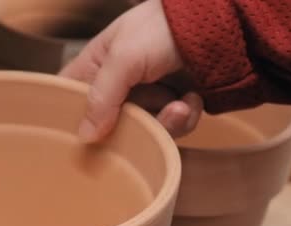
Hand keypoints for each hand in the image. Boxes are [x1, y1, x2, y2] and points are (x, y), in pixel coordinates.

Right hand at [60, 0, 202, 142]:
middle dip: (132, 127)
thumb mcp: (123, 58)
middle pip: (108, 126)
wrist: (219, 23)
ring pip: (143, 131)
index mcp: (96, 66)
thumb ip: (101, 96)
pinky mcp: (173, 106)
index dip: (72, 117)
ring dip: (164, 123)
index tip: (82, 137)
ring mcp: (147, 96)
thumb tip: (85, 136)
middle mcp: (118, 85)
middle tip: (145, 119)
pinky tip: (192, 99)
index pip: (70, 96)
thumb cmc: (161, 27)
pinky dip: (185, 117)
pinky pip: (171, 129)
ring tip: (179, 105)